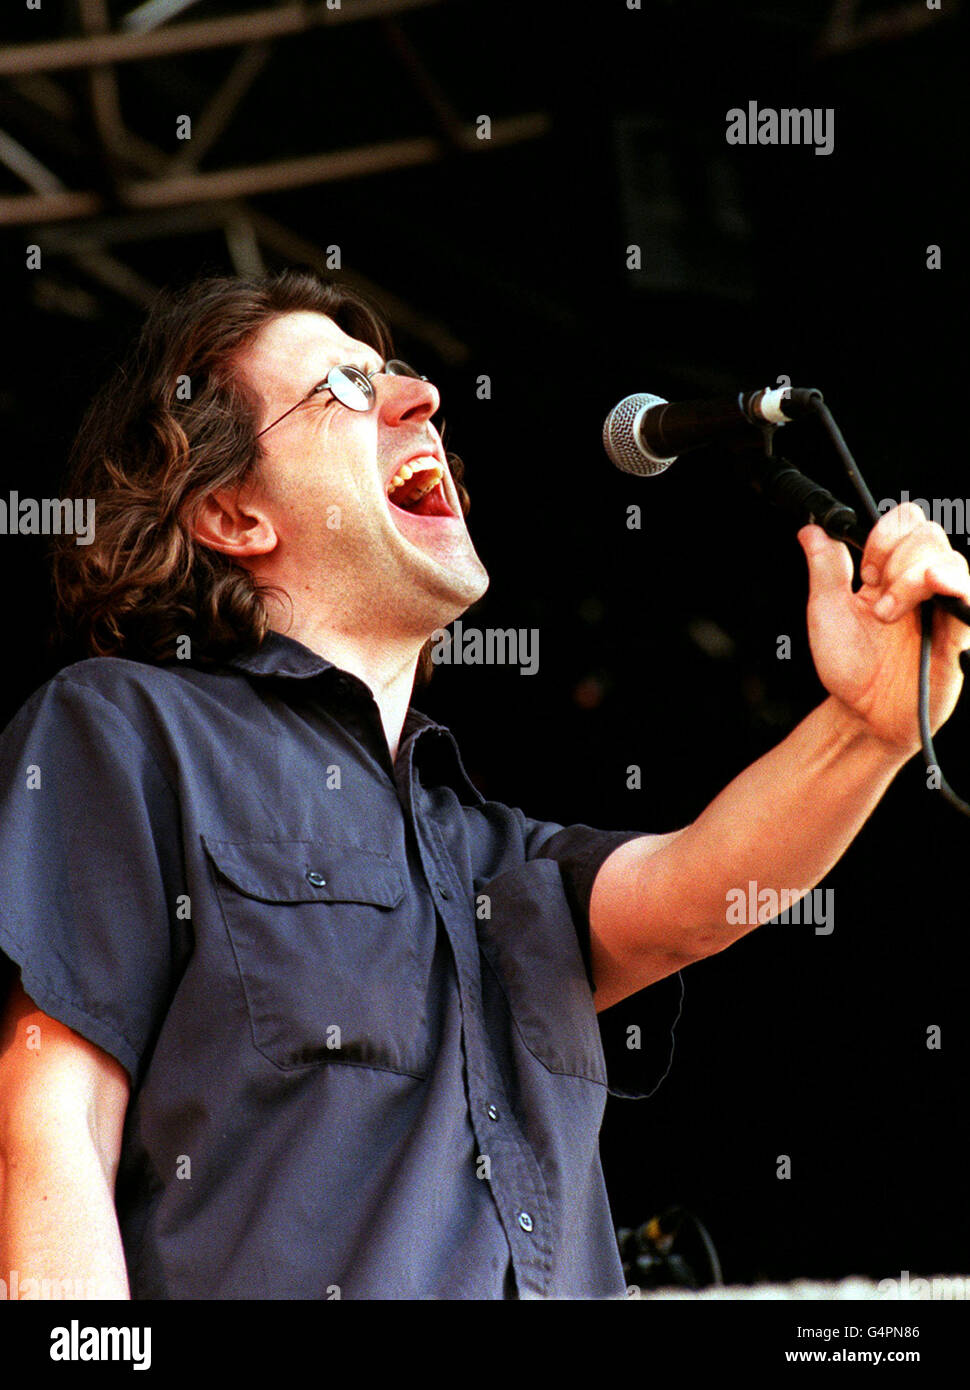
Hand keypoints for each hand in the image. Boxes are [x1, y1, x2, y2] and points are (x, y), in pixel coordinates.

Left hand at [798, 505, 969, 752]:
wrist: (862, 714)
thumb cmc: (849, 667)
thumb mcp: (826, 611)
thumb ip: (825, 568)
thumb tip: (813, 530)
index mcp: (893, 573)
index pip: (906, 523)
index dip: (884, 536)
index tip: (864, 571)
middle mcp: (923, 585)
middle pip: (929, 534)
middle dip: (894, 558)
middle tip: (874, 598)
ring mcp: (944, 607)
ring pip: (949, 559)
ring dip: (910, 578)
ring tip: (887, 616)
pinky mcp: (960, 634)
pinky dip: (954, 583)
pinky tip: (936, 584)